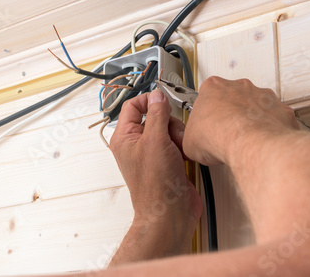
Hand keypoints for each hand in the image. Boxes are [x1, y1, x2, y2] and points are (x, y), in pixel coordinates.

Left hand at [109, 89, 200, 241]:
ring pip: (169, 129)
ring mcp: (153, 153)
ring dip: (179, 136)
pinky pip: (177, 142)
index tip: (163, 101)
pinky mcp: (167, 160)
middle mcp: (137, 144)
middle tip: (171, 136)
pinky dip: (184, 146)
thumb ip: (157, 114)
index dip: (149, 100)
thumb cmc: (155, 185)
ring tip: (179, 151)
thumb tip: (158, 96)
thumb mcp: (155, 141)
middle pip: (155, 116)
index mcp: (125, 137)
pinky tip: (185, 157)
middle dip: (169, 123)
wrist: (170, 213)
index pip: (133, 106)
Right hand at [183, 77, 299, 166]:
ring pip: (256, 105)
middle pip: (233, 97)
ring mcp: (262, 95)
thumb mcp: (189, 142)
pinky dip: (271, 129)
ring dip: (251, 119)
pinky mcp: (279, 109)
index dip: (206, 112)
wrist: (248, 144)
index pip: (207, 95)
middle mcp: (239, 86)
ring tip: (244, 140)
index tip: (206, 123)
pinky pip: (275, 118)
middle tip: (225, 132)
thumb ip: (191, 138)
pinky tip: (262, 142)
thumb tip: (191, 146)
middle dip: (231, 113)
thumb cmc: (220, 136)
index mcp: (214, 87)